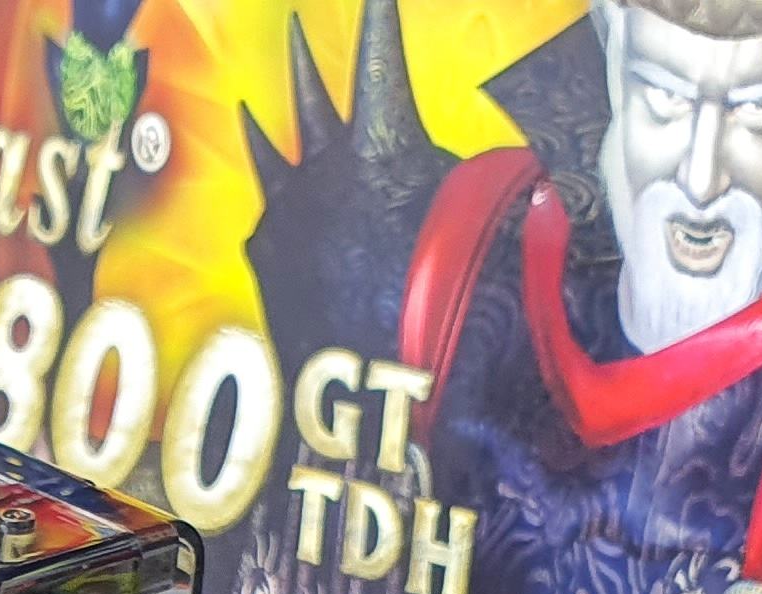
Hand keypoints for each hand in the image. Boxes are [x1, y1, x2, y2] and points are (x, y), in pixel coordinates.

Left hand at [238, 0, 453, 377]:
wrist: (373, 389)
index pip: (381, 60)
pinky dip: (280, 211)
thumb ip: (489, 186)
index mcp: (382, 147)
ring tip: (248, 103)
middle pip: (310, 93)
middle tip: (292, 21)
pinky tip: (279, 213)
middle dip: (304, 53)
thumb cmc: (443, 304)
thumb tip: (513, 171)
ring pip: (270, 151)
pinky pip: (271, 217)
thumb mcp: (488, 229)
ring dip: (264, 122)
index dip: (380, 15)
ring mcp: (286, 211)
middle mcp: (324, 167)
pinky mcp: (265, 256)